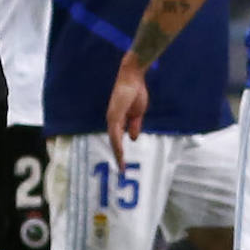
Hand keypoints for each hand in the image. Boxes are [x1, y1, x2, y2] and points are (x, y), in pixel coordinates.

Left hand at [107, 55, 148, 170]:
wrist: (133, 79)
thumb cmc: (135, 93)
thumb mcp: (137, 114)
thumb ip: (135, 126)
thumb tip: (133, 139)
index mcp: (118, 120)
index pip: (117, 139)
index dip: (120, 151)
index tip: (123, 163)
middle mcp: (112, 120)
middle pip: (114, 142)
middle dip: (117, 156)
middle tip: (121, 170)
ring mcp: (112, 117)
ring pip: (113, 139)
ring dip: (117, 153)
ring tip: (121, 165)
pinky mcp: (114, 114)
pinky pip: (115, 131)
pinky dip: (117, 142)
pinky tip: (120, 151)